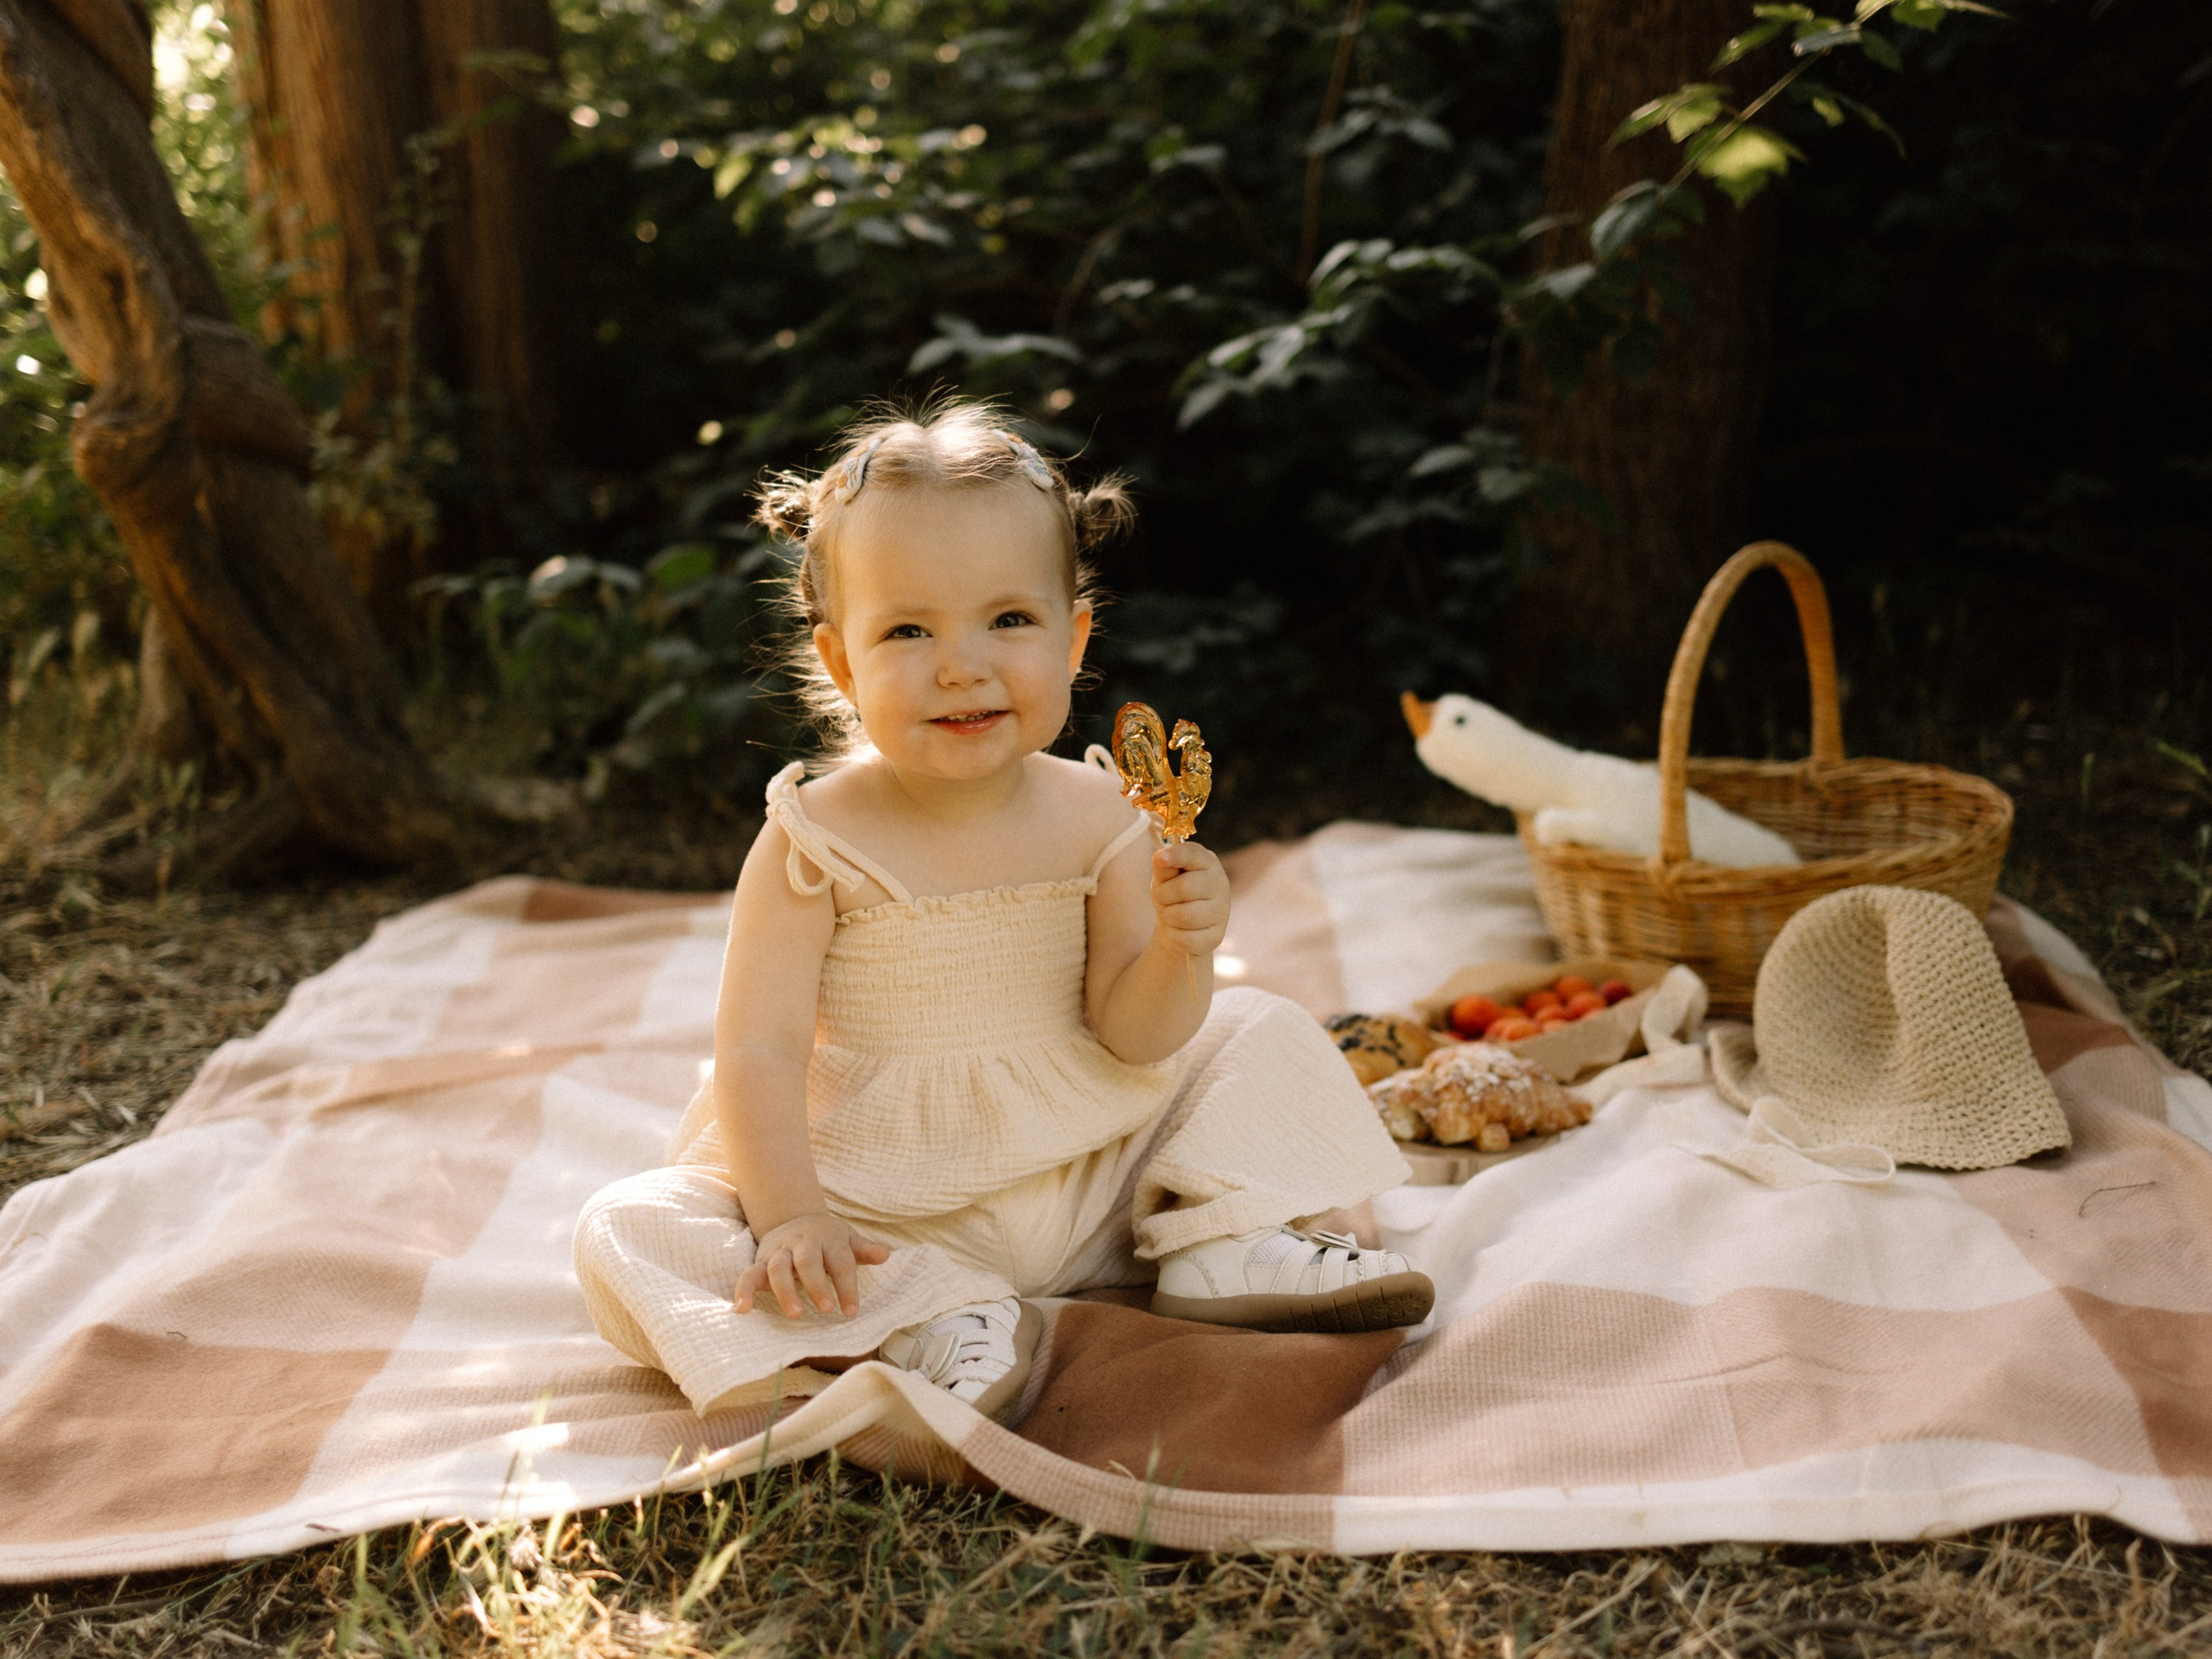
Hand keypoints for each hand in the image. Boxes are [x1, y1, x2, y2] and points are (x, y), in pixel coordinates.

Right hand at [735, 1211, 890, 1317]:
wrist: (794, 1218)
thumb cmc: (827, 1239)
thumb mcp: (847, 1240)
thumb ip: (864, 1250)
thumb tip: (885, 1254)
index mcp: (828, 1238)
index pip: (840, 1261)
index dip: (847, 1286)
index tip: (851, 1311)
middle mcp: (802, 1243)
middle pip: (808, 1261)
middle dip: (816, 1284)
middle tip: (826, 1309)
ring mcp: (779, 1251)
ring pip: (778, 1267)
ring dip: (786, 1291)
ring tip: (796, 1313)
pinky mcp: (760, 1262)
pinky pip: (748, 1275)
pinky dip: (743, 1291)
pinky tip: (743, 1310)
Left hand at [1150, 840, 1228, 958]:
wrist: (1177, 925)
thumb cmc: (1171, 894)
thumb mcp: (1164, 877)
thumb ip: (1163, 867)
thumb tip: (1162, 857)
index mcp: (1207, 862)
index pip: (1194, 855)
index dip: (1177, 855)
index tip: (1162, 858)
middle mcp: (1220, 884)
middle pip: (1185, 887)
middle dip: (1164, 894)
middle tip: (1162, 897)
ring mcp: (1222, 911)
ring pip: (1185, 915)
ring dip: (1168, 915)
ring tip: (1170, 913)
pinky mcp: (1216, 936)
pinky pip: (1186, 938)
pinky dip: (1173, 935)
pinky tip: (1177, 930)